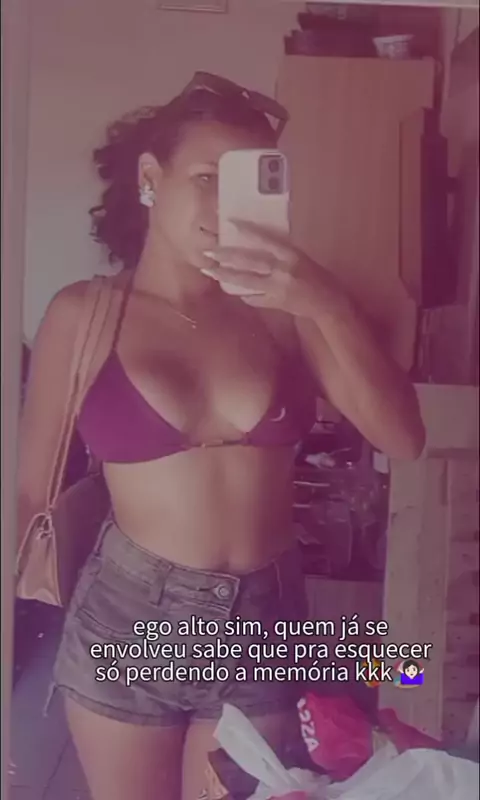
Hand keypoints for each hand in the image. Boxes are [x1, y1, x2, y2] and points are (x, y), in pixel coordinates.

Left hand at [201, 219, 326, 317]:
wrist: (329, 303)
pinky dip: (243, 294)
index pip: (267, 239)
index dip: (248, 231)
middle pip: (250, 262)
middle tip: (209, 252)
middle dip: (227, 257)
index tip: (230, 223)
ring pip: (247, 281)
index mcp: (292, 255)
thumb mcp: (302, 258)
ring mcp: (278, 289)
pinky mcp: (275, 303)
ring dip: (227, 276)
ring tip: (211, 271)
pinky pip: (254, 298)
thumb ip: (281, 252)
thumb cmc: (318, 276)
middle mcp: (283, 270)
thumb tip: (258, 244)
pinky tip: (231, 290)